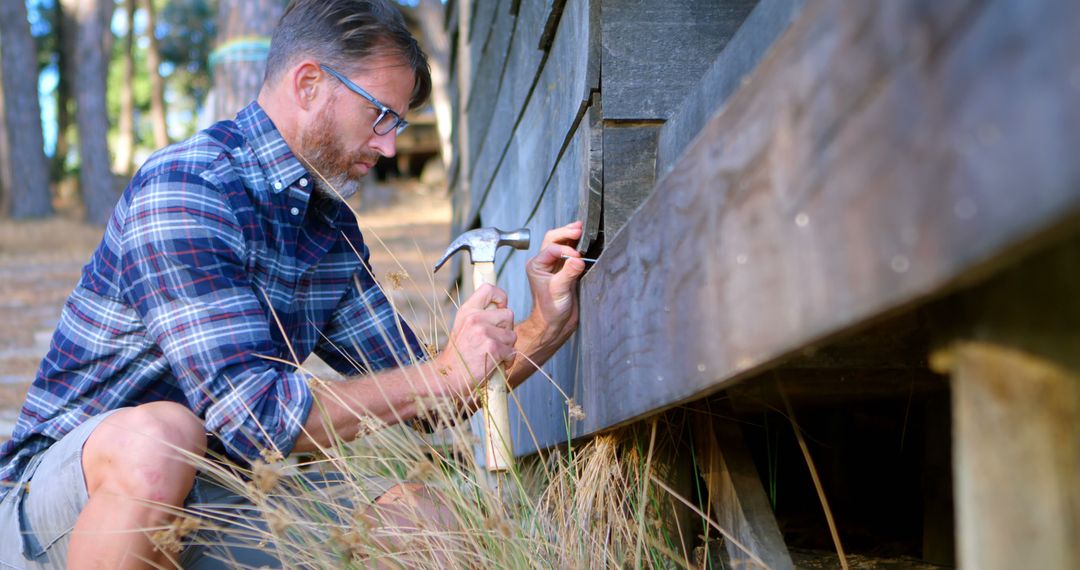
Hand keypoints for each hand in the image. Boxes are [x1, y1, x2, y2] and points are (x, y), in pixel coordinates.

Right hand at [436, 284, 516, 396]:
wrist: (448, 376)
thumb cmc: (458, 355)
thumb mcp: (462, 327)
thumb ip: (478, 316)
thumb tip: (500, 308)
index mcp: (467, 311)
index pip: (489, 289)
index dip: (501, 297)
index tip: (500, 308)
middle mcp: (475, 318)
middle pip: (508, 314)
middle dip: (507, 329)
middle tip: (495, 341)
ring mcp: (484, 332)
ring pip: (512, 335)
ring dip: (507, 347)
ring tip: (493, 355)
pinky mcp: (493, 348)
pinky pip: (512, 351)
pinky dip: (507, 360)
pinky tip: (495, 364)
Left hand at [525, 221, 586, 343]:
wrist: (555, 324)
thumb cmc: (550, 311)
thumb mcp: (558, 291)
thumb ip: (568, 274)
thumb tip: (578, 259)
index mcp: (537, 265)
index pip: (551, 248)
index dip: (565, 249)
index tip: (577, 257)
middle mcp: (544, 263)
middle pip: (554, 239)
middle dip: (567, 232)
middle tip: (579, 228)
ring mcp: (555, 266)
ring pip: (562, 243)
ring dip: (572, 236)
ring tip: (582, 231)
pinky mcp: (566, 270)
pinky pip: (571, 253)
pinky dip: (578, 246)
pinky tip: (585, 243)